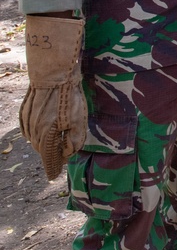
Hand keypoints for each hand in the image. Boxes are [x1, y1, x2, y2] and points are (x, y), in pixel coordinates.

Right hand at [20, 15, 86, 179]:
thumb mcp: (79, 119)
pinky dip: (35, 134)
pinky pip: (28, 129)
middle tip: (59, 159)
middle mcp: (33, 130)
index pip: (48, 158)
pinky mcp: (24, 112)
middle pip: (41, 150)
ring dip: (43, 144)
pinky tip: (42, 131)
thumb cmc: (69, 96)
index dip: (52, 167)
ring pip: (33, 139)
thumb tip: (68, 153)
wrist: (53, 73)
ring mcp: (27, 121)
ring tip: (53, 146)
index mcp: (47, 135)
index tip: (53, 176)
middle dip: (49, 155)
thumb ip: (74, 139)